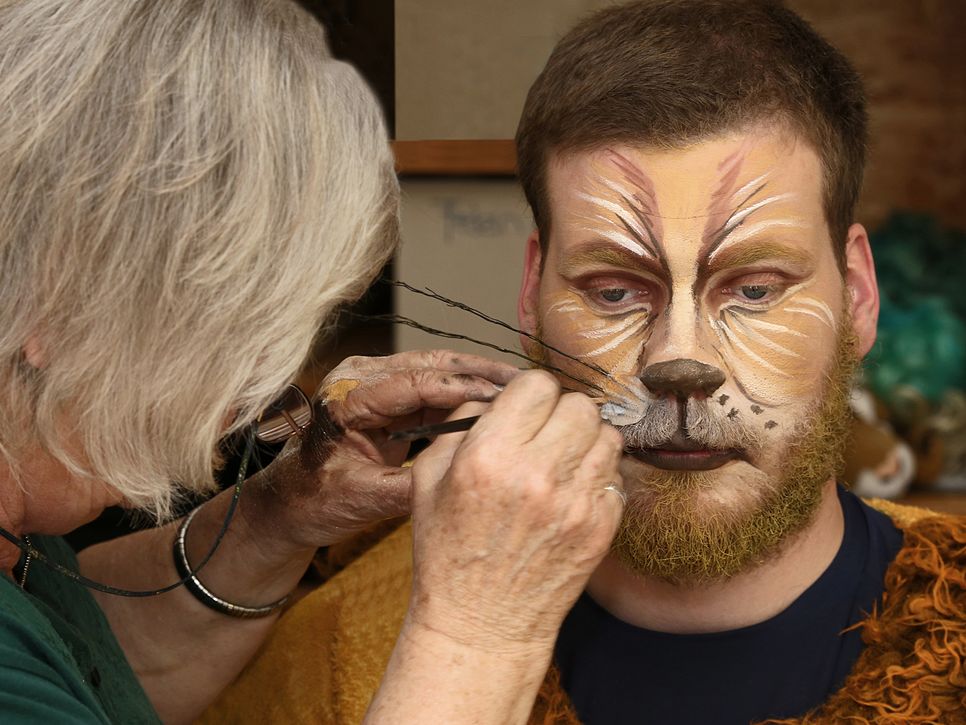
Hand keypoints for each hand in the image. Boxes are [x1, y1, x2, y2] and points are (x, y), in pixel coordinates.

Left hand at [244, 350, 517, 551]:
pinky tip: (497, 406)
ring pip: (438, 372)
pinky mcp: (388, 397)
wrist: (287, 505)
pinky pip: (434, 390)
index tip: (507, 400)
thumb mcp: (364, 499)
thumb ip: (412, 486)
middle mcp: (361, 378)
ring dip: (478, 380)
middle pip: (432, 365)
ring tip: (523, 391)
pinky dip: (465, 396)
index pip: (416, 383)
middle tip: (528, 383)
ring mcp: (375, 383)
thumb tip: (466, 475)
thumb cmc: (313, 501)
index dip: (464, 389)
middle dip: (481, 373)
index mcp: (348, 396)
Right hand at [405, 370, 624, 655]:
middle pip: (579, 405)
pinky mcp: (601, 528)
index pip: (538, 384)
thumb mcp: (428, 479)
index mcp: (490, 454)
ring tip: (562, 463)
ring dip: (585, 442)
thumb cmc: (448, 551)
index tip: (524, 409)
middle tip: (545, 435)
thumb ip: (460, 424)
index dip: (530, 393)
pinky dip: (598, 477)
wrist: (481, 623)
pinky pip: (616, 476)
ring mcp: (576, 502)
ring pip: (607, 436)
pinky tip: (572, 494)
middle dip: (561, 414)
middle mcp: (537, 473)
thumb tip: (497, 395)